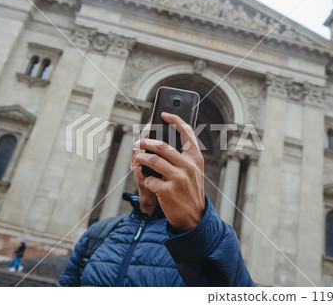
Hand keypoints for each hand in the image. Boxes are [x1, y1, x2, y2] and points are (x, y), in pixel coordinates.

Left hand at [133, 112, 204, 232]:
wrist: (194, 218)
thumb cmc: (190, 192)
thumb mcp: (193, 172)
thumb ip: (183, 157)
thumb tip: (160, 142)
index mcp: (196, 159)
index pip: (187, 132)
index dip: (175, 120)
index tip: (164, 114)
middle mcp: (188, 166)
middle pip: (162, 145)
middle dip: (146, 142)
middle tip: (138, 142)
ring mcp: (178, 178)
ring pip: (152, 160)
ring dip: (141, 158)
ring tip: (137, 159)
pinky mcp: (167, 191)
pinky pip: (150, 179)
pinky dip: (146, 179)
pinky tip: (149, 181)